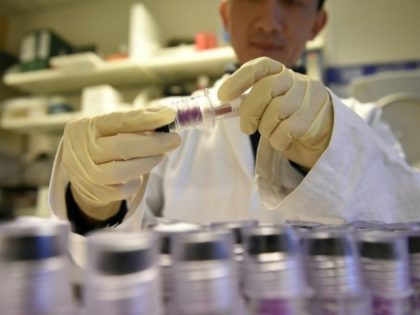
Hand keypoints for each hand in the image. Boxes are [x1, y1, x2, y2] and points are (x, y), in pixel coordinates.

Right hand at [62, 105, 179, 219]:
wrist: (80, 173)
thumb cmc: (103, 143)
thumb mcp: (110, 128)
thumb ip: (135, 123)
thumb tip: (167, 116)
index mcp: (86, 126)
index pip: (119, 120)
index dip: (146, 118)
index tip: (169, 115)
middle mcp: (81, 149)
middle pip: (122, 147)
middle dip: (154, 143)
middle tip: (174, 140)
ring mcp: (86, 174)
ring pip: (122, 171)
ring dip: (147, 162)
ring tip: (159, 156)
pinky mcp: (96, 193)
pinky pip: (123, 190)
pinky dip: (136, 182)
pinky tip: (138, 175)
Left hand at [218, 57, 332, 168]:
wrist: (323, 138)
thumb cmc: (290, 121)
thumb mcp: (271, 105)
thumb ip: (253, 100)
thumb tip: (223, 102)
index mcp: (283, 73)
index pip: (260, 66)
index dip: (239, 78)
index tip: (223, 95)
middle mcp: (298, 81)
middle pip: (265, 89)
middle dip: (249, 111)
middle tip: (246, 128)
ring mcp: (309, 98)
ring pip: (275, 112)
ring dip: (266, 130)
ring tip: (272, 133)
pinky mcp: (315, 118)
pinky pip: (285, 131)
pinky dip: (278, 141)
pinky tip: (283, 141)